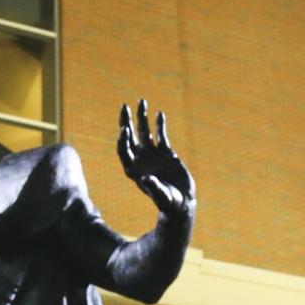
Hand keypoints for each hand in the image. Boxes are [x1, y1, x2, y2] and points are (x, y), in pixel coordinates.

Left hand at [117, 99, 194, 217]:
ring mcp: (152, 155)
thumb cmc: (169, 203)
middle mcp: (140, 160)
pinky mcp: (166, 153)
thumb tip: (147, 178)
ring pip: (144, 132)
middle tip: (124, 106)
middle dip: (126, 121)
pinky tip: (159, 114)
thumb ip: (154, 187)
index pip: (123, 149)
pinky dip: (160, 125)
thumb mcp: (161, 196)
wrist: (181, 203)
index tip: (125, 128)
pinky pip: (160, 135)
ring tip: (141, 101)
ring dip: (142, 117)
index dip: (122, 139)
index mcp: (133, 170)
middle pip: (129, 137)